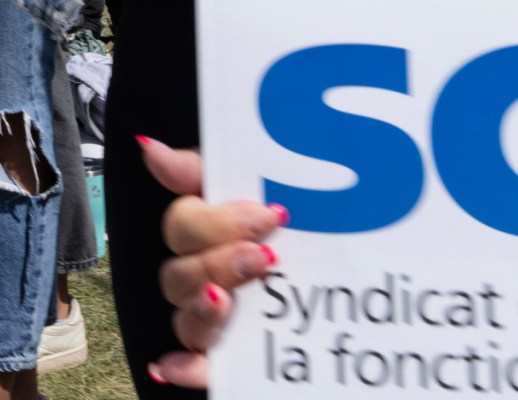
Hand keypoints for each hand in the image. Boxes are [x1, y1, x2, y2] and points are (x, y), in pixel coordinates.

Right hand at [142, 137, 282, 388]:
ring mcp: (215, 318)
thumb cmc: (305, 216)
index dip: (213, 222)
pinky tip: (176, 367)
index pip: (180, 227)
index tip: (266, 215)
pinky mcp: (230, 356)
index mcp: (206, 232)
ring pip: (182, 320)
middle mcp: (202, 276)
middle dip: (218, 262)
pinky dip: (183, 368)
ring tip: (229, 302)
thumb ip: (203, 167)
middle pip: (177, 274)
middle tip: (265, 255)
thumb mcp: (264, 179)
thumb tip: (151, 149)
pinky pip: (196, 366)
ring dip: (200, 311)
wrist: (366, 263)